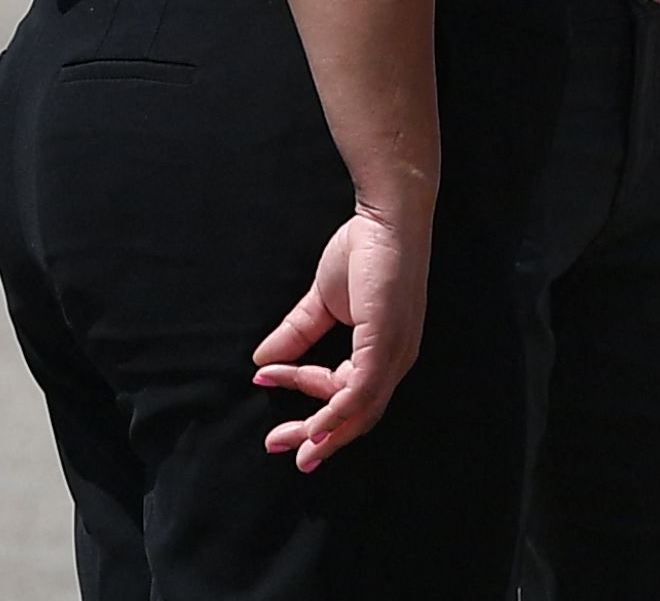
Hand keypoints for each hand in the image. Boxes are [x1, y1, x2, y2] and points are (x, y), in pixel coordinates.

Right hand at [251, 207, 430, 470]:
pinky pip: (362, 393)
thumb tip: (263, 359)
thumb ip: (298, 332)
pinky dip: (338, 414)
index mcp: (384, 353)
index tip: (264, 378)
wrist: (387, 216)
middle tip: (277, 444)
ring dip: (321, 432)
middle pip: (356, 418)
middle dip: (316, 437)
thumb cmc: (364, 249)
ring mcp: (395, 354)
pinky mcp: (387, 344)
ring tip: (288, 441)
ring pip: (359, 413)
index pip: (344, 391)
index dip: (303, 390)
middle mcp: (395, 361)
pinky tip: (315, 425)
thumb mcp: (323, 300)